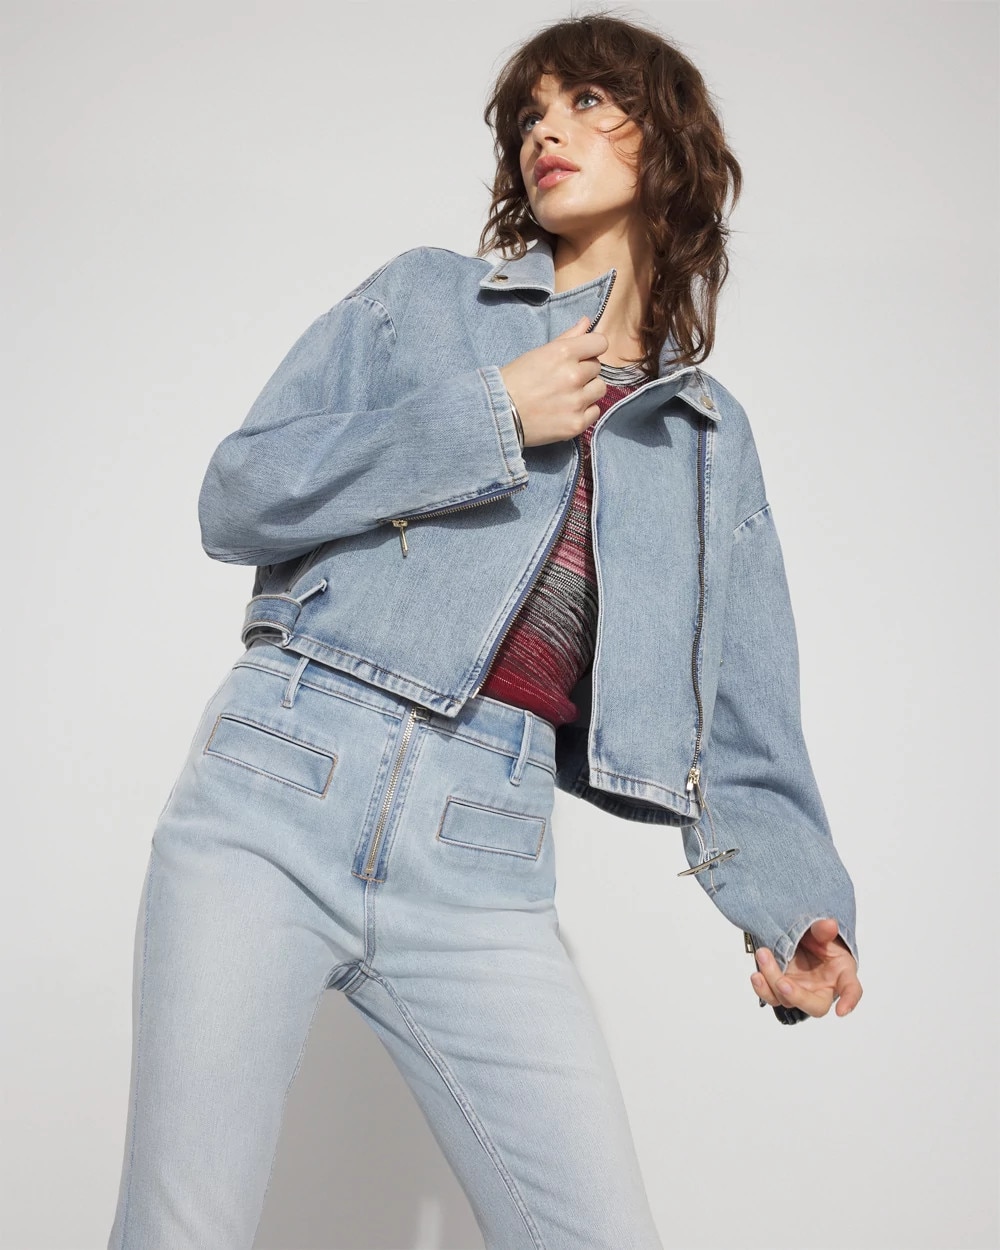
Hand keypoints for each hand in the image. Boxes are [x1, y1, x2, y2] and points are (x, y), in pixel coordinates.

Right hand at [499, 316, 607, 448]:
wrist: (498, 414)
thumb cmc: (515, 381)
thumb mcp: (538, 353)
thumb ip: (567, 338)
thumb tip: (586, 321)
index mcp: (564, 353)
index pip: (600, 343)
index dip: (592, 349)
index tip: (583, 356)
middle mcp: (574, 376)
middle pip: (597, 368)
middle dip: (584, 372)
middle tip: (564, 380)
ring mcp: (576, 401)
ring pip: (599, 389)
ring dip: (587, 391)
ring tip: (567, 396)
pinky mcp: (576, 423)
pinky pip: (595, 411)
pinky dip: (584, 412)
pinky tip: (566, 411)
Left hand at [751, 918, 862, 1018]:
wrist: (803, 941)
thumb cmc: (819, 941)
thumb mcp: (823, 932)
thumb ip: (824, 930)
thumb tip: (828, 925)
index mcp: (841, 975)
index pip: (851, 989)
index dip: (850, 1000)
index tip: (841, 1011)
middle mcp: (821, 990)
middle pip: (815, 1006)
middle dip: (797, 996)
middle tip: (782, 982)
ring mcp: (800, 992)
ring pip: (787, 999)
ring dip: (772, 982)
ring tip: (763, 955)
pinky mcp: (781, 991)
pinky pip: (772, 996)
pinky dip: (763, 988)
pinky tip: (757, 975)